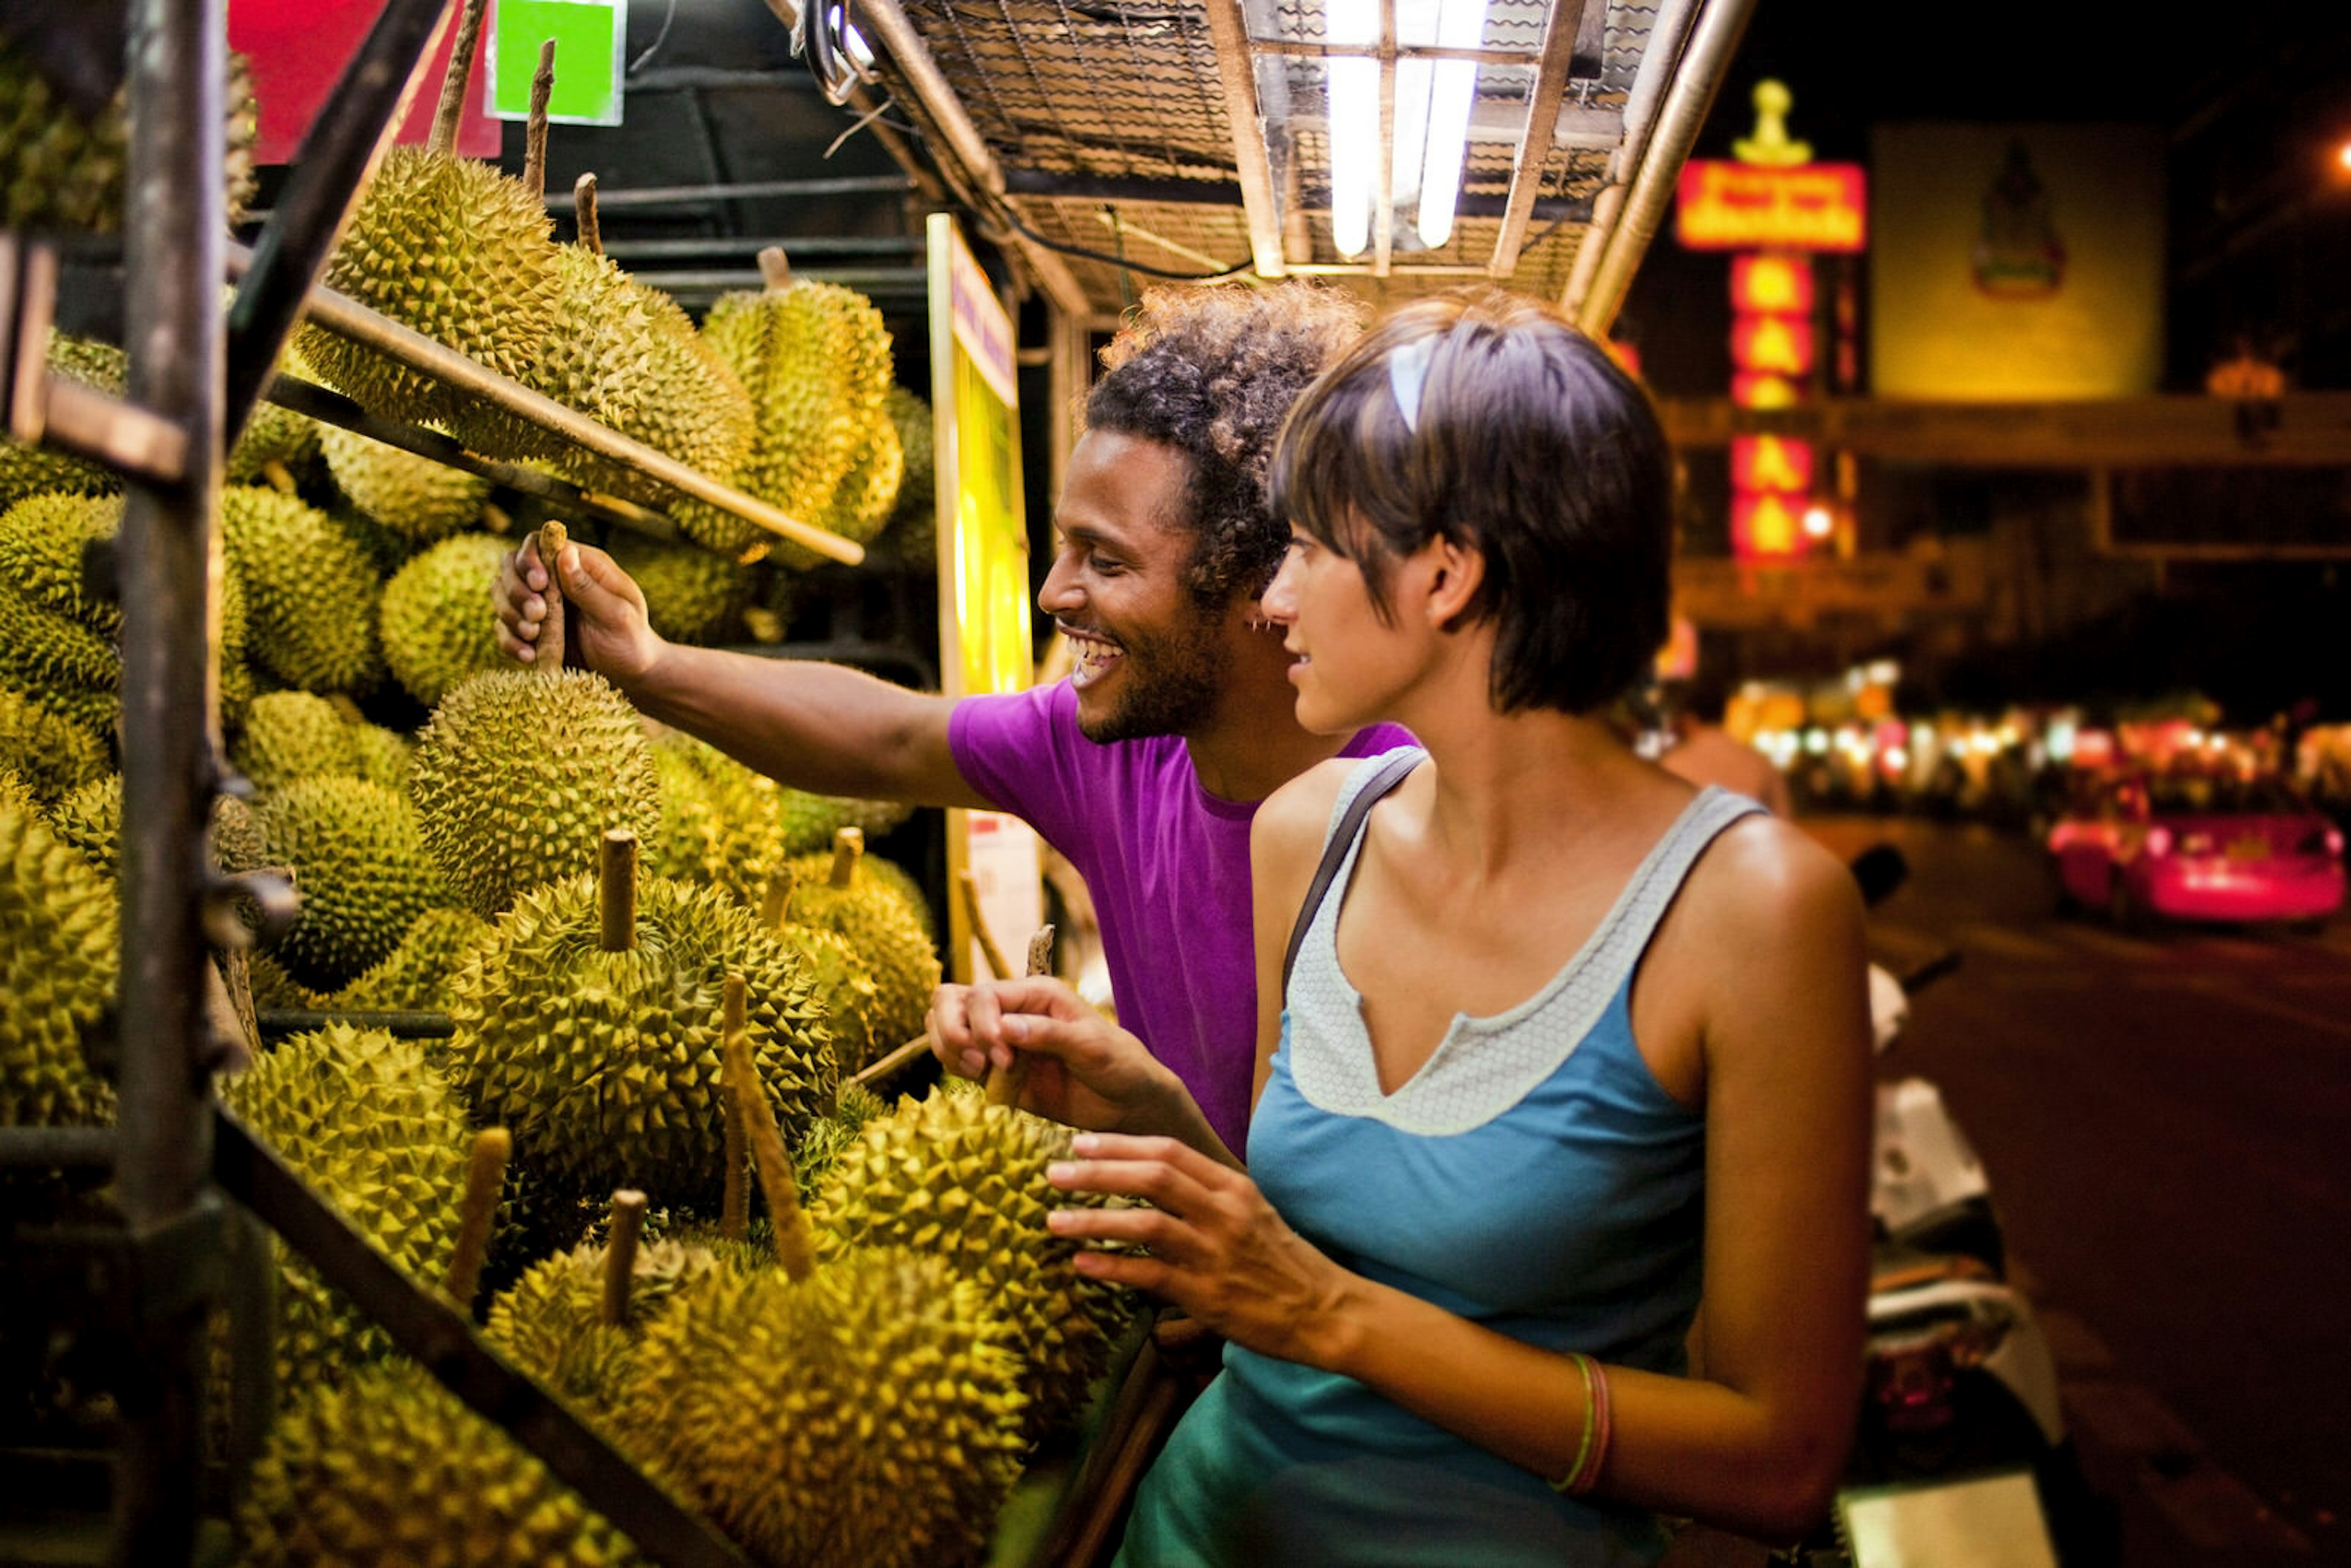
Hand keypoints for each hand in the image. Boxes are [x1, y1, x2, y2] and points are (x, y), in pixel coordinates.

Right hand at [491, 533, 663, 685]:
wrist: (629, 671)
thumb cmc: (630, 637)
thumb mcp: (618, 614)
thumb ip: (589, 587)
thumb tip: (565, 553)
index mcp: (580, 564)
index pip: (539, 543)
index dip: (530, 558)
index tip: (539, 585)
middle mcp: (554, 578)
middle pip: (510, 566)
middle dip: (516, 590)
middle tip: (537, 616)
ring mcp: (538, 603)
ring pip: (501, 594)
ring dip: (509, 614)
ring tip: (533, 635)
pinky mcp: (530, 629)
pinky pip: (503, 628)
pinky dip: (510, 641)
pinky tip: (528, 656)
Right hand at [927, 976, 1170, 1132]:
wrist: (1126, 1103)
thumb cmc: (1119, 1064)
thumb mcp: (1091, 1046)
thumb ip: (1049, 1034)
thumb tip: (1005, 1028)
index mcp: (1036, 994)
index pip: (983, 995)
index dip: (981, 1024)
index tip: (1002, 1057)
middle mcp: (1012, 1010)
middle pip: (950, 1000)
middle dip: (954, 1032)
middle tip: (982, 1064)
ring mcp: (999, 1039)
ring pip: (944, 1026)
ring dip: (951, 1050)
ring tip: (982, 1073)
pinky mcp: (995, 1068)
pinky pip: (956, 1058)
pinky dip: (956, 1068)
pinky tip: (984, 1082)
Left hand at [1048, 1132, 1354, 1367]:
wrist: (1323, 1310)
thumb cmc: (1280, 1260)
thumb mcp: (1249, 1212)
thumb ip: (1206, 1194)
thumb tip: (1151, 1179)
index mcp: (1233, 1186)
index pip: (1170, 1151)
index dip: (1121, 1144)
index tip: (1082, 1142)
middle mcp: (1224, 1212)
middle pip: (1152, 1176)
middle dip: (1097, 1171)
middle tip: (1055, 1171)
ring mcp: (1216, 1254)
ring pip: (1146, 1223)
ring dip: (1093, 1220)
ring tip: (1054, 1220)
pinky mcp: (1208, 1295)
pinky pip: (1151, 1275)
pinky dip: (1113, 1268)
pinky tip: (1082, 1264)